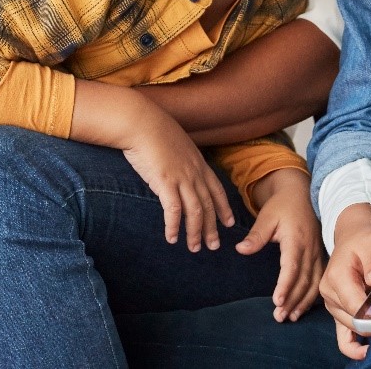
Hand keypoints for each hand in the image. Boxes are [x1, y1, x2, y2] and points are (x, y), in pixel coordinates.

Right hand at [121, 106, 236, 252]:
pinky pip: (174, 210)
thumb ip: (179, 157)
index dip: (224, 208)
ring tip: (194, 248)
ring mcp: (181, 178)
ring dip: (196, 233)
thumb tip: (176, 166)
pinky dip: (174, 226)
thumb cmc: (152, 129)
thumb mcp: (174, 142)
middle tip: (214, 246)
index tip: (229, 223)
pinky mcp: (165, 183)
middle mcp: (194, 172)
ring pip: (195, 212)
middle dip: (212, 228)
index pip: (216, 189)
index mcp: (197, 162)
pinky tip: (172, 238)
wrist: (141, 121)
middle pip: (208, 205)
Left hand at [236, 168, 322, 321]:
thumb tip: (241, 249)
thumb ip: (256, 235)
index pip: (292, 267)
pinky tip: (304, 307)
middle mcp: (309, 249)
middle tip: (280, 316)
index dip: (286, 286)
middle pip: (304, 280)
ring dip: (303, 302)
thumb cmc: (282, 205)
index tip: (278, 301)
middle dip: (293, 300)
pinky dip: (313, 295)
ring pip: (314, 283)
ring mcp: (317, 253)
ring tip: (291, 317)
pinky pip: (319, 279)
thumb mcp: (267, 216)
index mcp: (296, 240)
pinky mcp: (319, 256)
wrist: (300, 193)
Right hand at [319, 203, 370, 359]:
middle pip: (355, 322)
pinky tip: (366, 351)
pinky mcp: (337, 312)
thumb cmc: (365, 241)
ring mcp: (331, 305)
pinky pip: (342, 337)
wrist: (355, 238)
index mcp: (336, 278)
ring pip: (353, 329)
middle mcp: (329, 294)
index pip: (357, 308)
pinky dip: (354, 347)